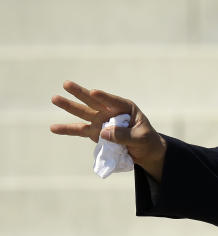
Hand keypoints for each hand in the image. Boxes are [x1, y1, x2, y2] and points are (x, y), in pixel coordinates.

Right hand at [50, 81, 166, 180]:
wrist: (145, 151)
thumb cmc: (147, 141)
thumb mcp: (141, 138)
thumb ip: (124, 135)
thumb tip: (103, 132)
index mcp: (126, 108)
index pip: (114, 101)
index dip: (104, 97)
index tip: (94, 92)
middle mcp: (110, 111)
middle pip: (93, 101)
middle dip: (80, 93)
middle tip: (66, 84)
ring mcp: (101, 121)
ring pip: (83, 112)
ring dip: (69, 106)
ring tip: (54, 98)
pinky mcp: (95, 132)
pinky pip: (80, 130)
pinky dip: (67, 130)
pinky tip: (53, 128)